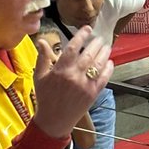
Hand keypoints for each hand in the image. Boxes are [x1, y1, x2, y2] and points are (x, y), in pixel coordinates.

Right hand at [33, 25, 112, 140]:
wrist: (54, 120)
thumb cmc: (45, 97)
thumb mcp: (39, 76)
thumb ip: (42, 58)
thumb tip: (41, 41)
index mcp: (60, 70)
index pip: (73, 48)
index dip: (81, 36)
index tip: (87, 29)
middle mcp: (75, 76)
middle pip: (89, 54)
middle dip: (96, 44)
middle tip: (99, 38)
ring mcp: (86, 85)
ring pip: (99, 65)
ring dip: (104, 53)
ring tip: (106, 46)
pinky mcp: (93, 94)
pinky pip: (104, 78)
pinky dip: (108, 69)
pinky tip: (109, 62)